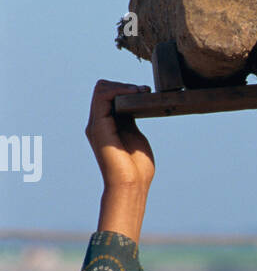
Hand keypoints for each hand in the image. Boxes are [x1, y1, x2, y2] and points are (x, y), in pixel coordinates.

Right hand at [87, 80, 153, 242]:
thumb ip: (130, 119)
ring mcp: (96, 124)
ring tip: (140, 92)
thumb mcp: (135, 135)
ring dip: (123, 86)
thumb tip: (135, 102)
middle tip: (144, 91)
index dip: (126, 89)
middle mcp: (98, 123)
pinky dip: (119, 90)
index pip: (109, 95)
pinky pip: (102, 97)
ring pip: (101, 89)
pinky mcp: (98, 126)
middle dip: (125, 85)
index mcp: (107, 125)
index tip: (145, 92)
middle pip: (104, 89)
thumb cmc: (137, 168)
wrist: (131, 185)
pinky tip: (134, 94)